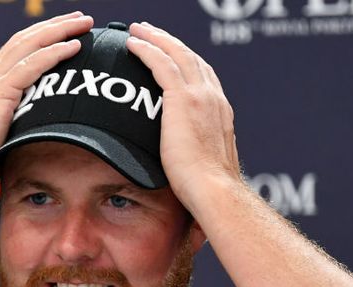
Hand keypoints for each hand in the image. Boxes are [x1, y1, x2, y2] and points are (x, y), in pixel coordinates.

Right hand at [0, 12, 93, 200]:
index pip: (18, 51)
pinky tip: (73, 46)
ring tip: (84, 23)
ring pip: (30, 45)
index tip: (66, 32)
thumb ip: (18, 129)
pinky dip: (53, 53)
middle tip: (81, 19)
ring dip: (59, 31)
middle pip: (26, 40)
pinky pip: (31, 66)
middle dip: (55, 26)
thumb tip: (40, 139)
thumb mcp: (2, 140)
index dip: (42, 38)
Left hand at [125, 22, 242, 210]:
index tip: (172, 53)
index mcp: (220, 111)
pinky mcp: (182, 100)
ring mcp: (200, 96)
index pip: (203, 76)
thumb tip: (180, 164)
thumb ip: (192, 153)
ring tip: (137, 30)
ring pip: (176, 54)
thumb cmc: (206, 189)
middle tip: (150, 31)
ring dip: (156, 38)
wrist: (213, 190)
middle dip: (170, 42)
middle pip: (191, 58)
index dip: (186, 60)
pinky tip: (132, 44)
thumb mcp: (201, 164)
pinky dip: (147, 50)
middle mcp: (213, 98)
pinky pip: (161, 64)